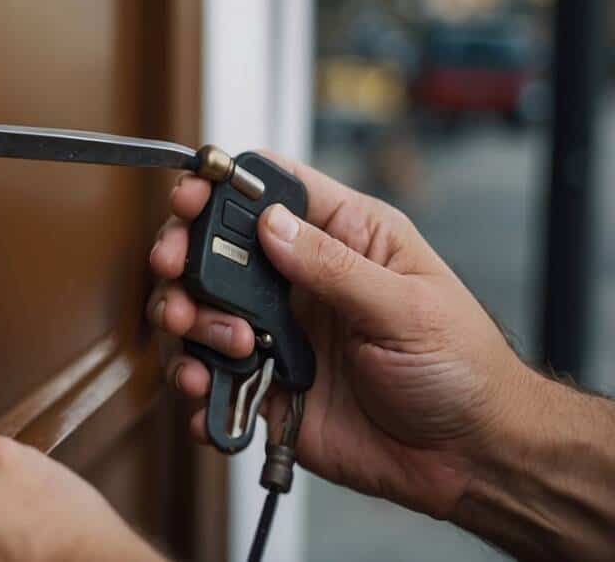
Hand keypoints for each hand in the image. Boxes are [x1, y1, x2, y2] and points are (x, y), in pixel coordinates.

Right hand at [146, 157, 532, 518]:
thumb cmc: (464, 370)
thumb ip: (335, 267)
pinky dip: (195, 382)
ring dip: (189, 321)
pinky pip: (210, 376)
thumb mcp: (407, 308)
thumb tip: (272, 224)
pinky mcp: (266, 384)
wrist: (469, 460)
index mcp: (345, 239)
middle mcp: (302, 281)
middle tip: (173, 268)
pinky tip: (204, 389)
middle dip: (185, 253)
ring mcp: (279, 332)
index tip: (190, 195)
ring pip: (202, 310)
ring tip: (219, 344)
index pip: (275, 189)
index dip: (226, 183)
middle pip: (218, 247)